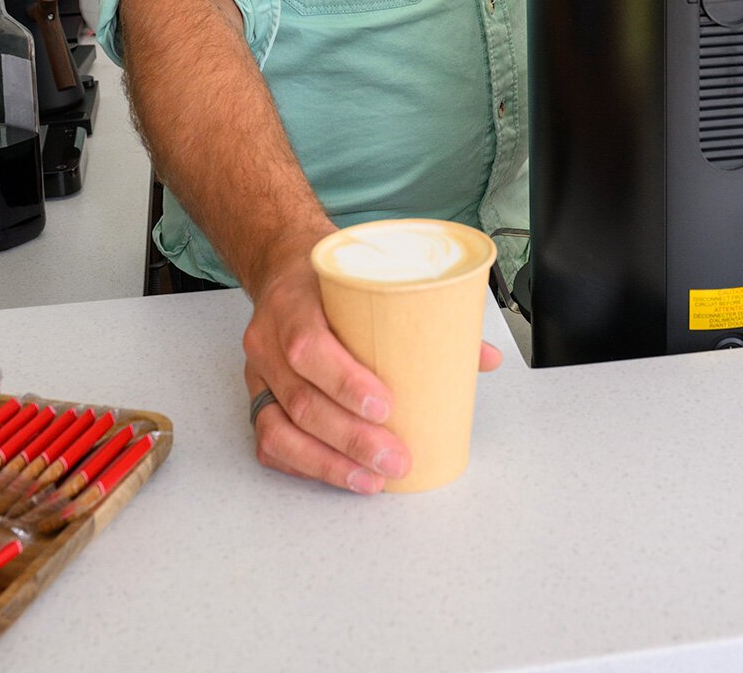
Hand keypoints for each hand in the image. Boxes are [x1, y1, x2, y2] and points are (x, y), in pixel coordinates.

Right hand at [243, 247, 410, 493]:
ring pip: (280, 430)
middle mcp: (268, 340)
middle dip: (351, 438)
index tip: (386, 405)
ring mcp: (258, 373)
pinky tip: (340, 475)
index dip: (345, 381)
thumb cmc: (329, 276)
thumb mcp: (368, 278)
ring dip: (329, 462)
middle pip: (302, 399)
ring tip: (373, 479)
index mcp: (294, 303)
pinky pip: (270, 442)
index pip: (309, 345)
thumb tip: (486, 357)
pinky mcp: (257, 397)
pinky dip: (305, 465)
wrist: (281, 262)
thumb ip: (425, 315)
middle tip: (395, 458)